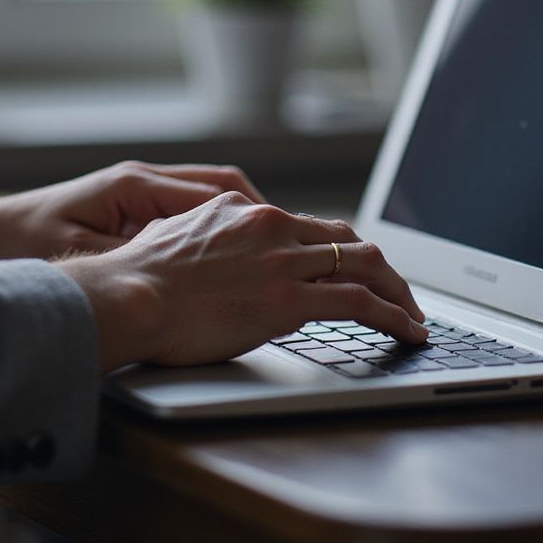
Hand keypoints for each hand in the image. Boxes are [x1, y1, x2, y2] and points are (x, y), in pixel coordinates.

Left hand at [0, 160, 263, 260]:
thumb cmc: (24, 246)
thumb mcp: (81, 260)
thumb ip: (135, 259)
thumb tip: (190, 273)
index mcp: (135, 186)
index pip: (213, 191)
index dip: (254, 216)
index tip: (282, 241)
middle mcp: (144, 180)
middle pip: (222, 186)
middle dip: (261, 214)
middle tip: (290, 246)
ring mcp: (140, 190)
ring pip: (211, 195)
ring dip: (243, 218)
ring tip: (270, 251)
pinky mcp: (134, 205)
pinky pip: (191, 208)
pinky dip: (217, 225)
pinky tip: (230, 255)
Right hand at [56, 193, 427, 371]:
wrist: (128, 296)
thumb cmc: (138, 278)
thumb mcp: (174, 237)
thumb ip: (203, 239)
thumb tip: (204, 251)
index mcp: (245, 210)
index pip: (311, 226)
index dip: (342, 250)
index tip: (356, 270)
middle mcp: (272, 225)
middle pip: (348, 239)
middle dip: (382, 267)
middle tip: (399, 293)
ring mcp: (283, 260)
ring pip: (366, 266)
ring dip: (399, 292)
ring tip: (414, 317)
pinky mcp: (289, 299)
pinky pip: (361, 303)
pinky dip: (394, 317)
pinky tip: (408, 332)